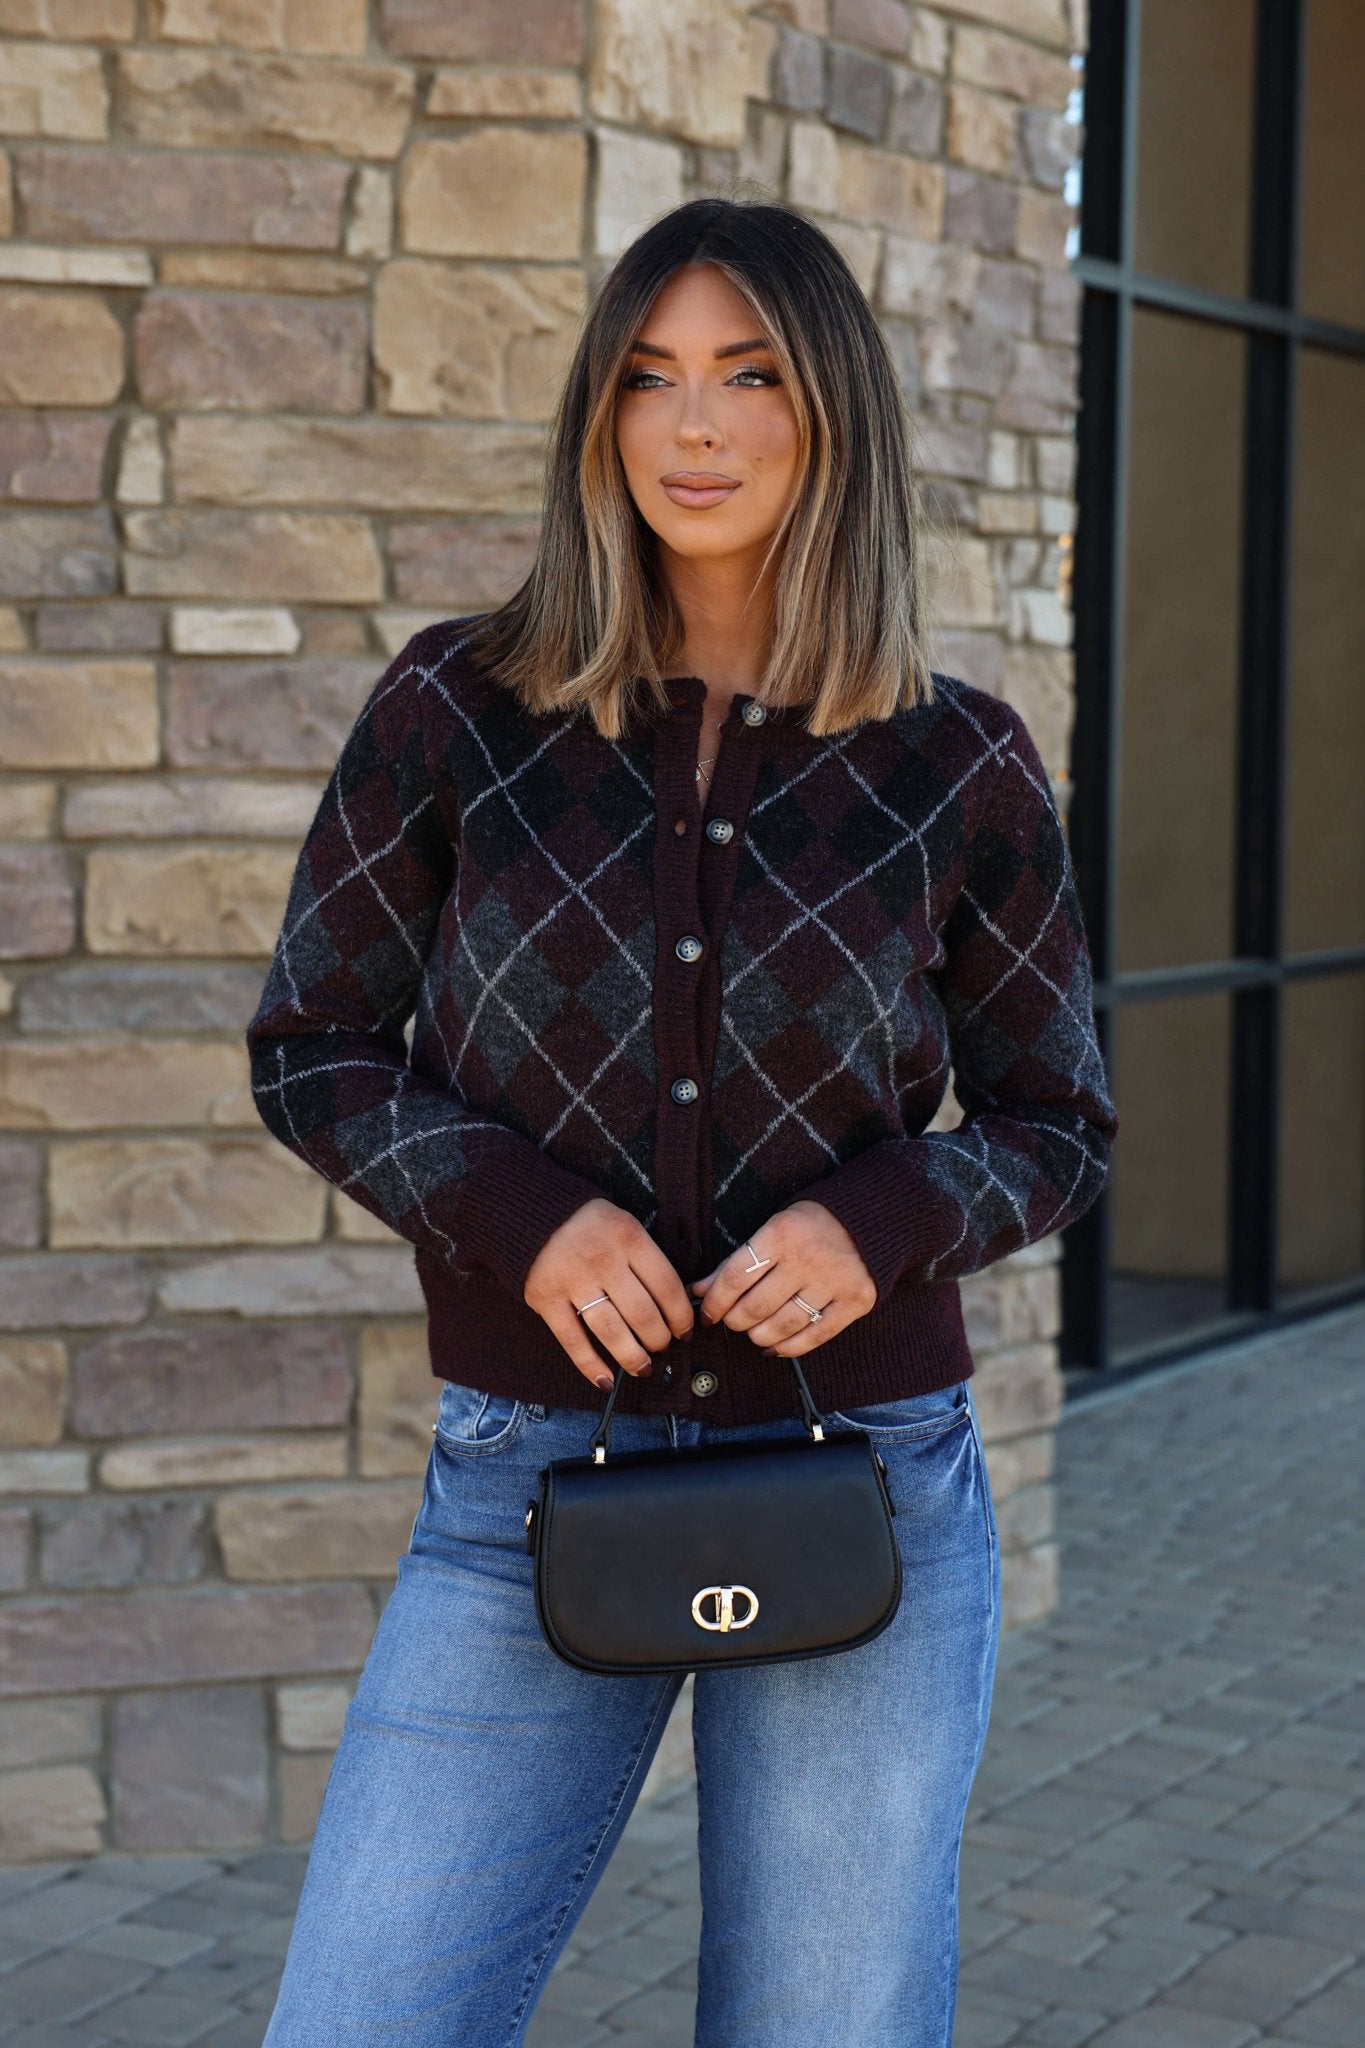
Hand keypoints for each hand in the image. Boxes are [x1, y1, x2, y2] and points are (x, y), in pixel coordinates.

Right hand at [524, 1197, 696, 1391]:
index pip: (666, 1285)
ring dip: (632, 1357)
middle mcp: (602, 1260)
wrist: (531, 1211)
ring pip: (611, 1331)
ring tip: (643, 1367)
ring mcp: (572, 1281)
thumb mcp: (624, 1224)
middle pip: (642, 1313)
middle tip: (663, 1347)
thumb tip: (673, 1305)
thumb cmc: (588, 1223)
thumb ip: (645, 1258)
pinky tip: (606, 1381)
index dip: (681, 1315)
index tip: (686, 1330)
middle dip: (659, 1339)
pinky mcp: (546, 1299)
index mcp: (628, 1238)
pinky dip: (590, 1365)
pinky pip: (572, 1340)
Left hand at [688, 1202, 875, 1356]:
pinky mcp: (856, 1300)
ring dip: (759, 1336)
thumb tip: (700, 1290)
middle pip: (756, 1306)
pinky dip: (790, 1348)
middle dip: (735, 1321)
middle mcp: (807, 1258)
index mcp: (782, 1234)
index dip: (715, 1301)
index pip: (735, 1278)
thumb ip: (738, 1260)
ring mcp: (834, 1281)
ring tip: (754, 1332)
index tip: (708, 1313)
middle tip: (732, 1321)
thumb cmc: (813, 1224)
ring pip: (783, 1325)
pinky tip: (775, 1347)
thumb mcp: (773, 1227)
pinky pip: (816, 1335)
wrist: (870, 1218)